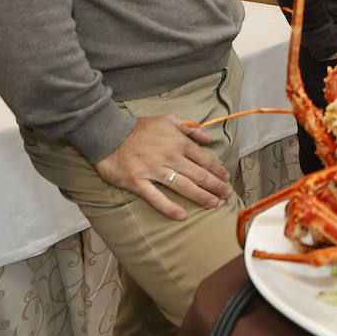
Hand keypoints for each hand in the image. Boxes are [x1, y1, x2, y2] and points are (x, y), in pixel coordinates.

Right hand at [94, 115, 234, 220]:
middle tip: (227, 195)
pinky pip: (156, 197)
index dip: (218, 170)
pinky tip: (181, 215)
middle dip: (215, 186)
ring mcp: (153, 170)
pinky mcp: (137, 182)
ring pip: (182, 186)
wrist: (109, 134)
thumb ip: (189, 127)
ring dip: (200, 196)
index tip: (226, 178)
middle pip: (198, 174)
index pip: (205, 159)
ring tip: (213, 204)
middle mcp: (170, 157)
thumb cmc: (140, 128)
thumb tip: (208, 137)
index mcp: (179, 142)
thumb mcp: (167, 120)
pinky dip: (169, 207)